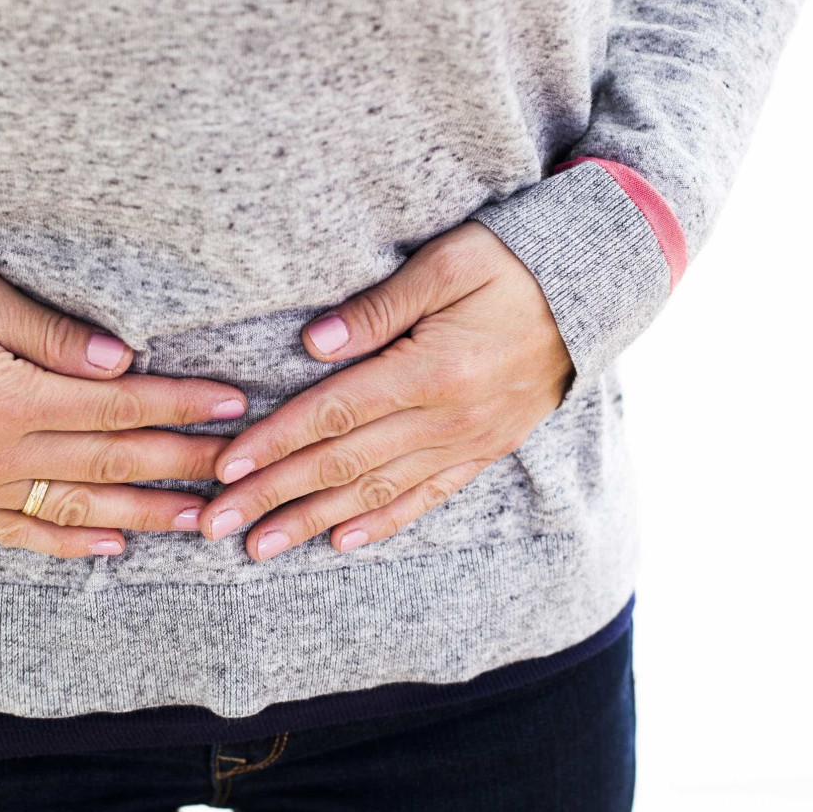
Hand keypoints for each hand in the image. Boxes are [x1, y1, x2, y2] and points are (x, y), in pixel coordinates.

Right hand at [0, 256, 247, 557]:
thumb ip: (46, 331)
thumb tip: (120, 362)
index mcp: (3, 397)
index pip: (117, 405)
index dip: (179, 405)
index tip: (231, 402)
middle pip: (109, 460)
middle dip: (181, 462)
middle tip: (240, 466)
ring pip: (74, 507)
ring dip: (142, 513)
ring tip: (199, 519)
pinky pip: (18, 533)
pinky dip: (66, 541)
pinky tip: (110, 545)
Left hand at [198, 221, 572, 560]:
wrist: (595, 294)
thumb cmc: (515, 265)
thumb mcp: (450, 264)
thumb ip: (382, 307)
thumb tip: (315, 345)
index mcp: (432, 371)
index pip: (334, 415)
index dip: (275, 443)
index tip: (226, 468)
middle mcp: (447, 419)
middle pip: (343, 465)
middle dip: (275, 497)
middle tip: (217, 526)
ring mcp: (466, 442)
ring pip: (376, 492)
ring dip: (313, 522)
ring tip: (261, 547)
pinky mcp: (482, 452)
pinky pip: (425, 497)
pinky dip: (381, 522)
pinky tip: (341, 541)